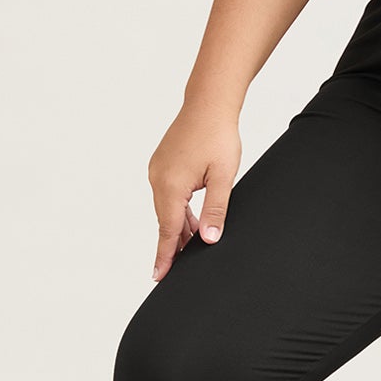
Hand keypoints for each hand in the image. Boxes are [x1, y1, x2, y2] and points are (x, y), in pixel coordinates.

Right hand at [147, 105, 242, 280]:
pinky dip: (177, 210)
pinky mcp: (162, 164)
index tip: (159, 276)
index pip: (167, 230)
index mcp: (171, 185)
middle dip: (172, 244)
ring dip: (177, 226)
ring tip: (189, 247)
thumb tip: (209, 239)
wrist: (209, 105)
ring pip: (167, 208)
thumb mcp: (223, 177)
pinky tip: (189, 220)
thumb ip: (215, 211)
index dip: (166, 255)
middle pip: (165, 221)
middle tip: (176, 270)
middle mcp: (157, 179)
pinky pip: (167, 195)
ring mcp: (157, 171)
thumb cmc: (218, 136)